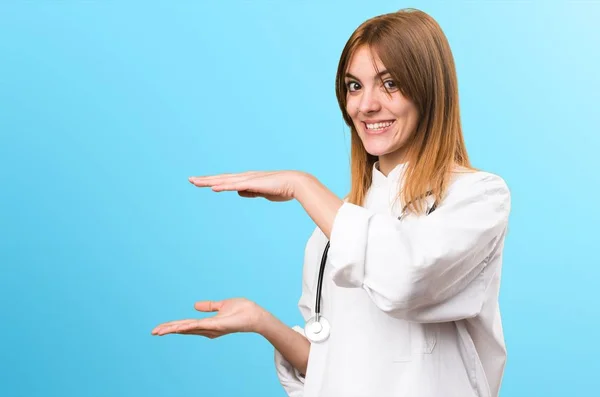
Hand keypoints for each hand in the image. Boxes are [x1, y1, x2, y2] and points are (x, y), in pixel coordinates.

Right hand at [151, 298, 266, 337]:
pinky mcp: (218, 325)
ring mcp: (212, 328)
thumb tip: (194, 305)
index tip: (159, 328)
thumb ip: (209, 306)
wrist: (256, 315)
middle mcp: (208, 328)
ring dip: (173, 329)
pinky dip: (188, 326)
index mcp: (207, 324)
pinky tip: (177, 327)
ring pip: (188, 328)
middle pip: (184, 329)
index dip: (173, 326)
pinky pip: (199, 325)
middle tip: (153, 332)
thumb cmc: (243, 310)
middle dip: (168, 330)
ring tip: (159, 331)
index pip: (186, 325)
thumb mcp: (222, 305)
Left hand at [188, 170, 309, 201]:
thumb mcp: (262, 192)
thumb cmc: (281, 188)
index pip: (226, 180)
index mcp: (247, 179)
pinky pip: (235, 186)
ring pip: (224, 181)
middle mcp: (244, 177)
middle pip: (221, 179)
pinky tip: (214, 188)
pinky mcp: (253, 183)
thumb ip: (251, 192)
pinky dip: (224, 186)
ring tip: (196, 182)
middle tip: (190, 180)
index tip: (200, 182)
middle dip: (205, 179)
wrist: (295, 183)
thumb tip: (239, 192)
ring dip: (210, 181)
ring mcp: (248, 179)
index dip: (212, 181)